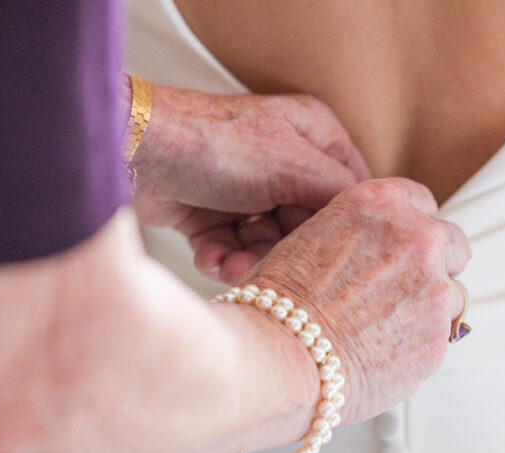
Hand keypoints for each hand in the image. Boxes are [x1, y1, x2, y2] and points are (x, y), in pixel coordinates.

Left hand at [129, 83, 369, 272]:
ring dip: (249, 261)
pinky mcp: (211, 213)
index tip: (332, 256)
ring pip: (269, 244)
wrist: (131, 154)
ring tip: (231, 266)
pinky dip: (222, 258)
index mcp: (314, 134)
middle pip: (306, 226)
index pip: (350, 192)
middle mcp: (283, 159)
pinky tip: (210, 257)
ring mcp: (246, 188)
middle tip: (268, 266)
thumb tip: (373, 225)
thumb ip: (342, 196)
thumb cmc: (211, 145)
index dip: (340, 228)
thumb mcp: (294, 166)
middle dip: (284, 252)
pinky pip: (234, 248)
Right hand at [242, 178, 471, 423]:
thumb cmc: (276, 306)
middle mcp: (417, 240)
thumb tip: (372, 254)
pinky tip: (380, 354)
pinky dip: (417, 346)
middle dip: (435, 264)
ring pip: (451, 295)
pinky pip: (439, 338)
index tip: (404, 245)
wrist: (277, 359)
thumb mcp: (308, 239)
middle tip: (402, 290)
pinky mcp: (439, 338)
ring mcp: (435, 290)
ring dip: (427, 309)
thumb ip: (355, 239)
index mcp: (381, 205)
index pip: (421, 201)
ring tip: (383, 330)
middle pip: (452, 244)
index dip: (411, 227)